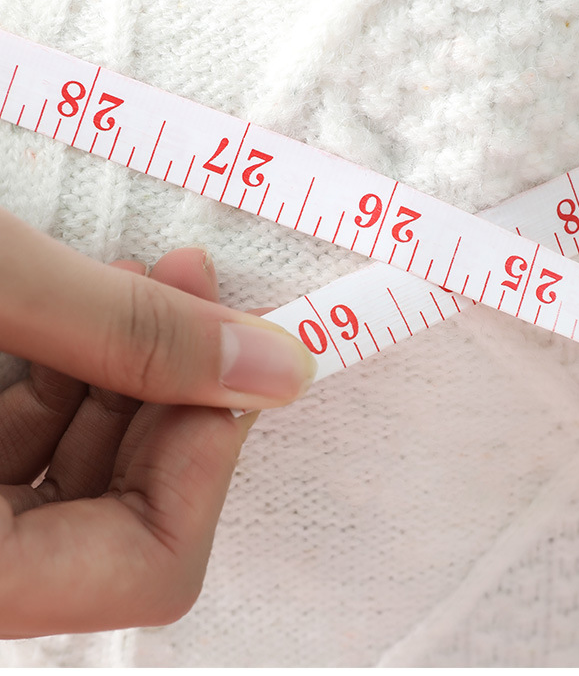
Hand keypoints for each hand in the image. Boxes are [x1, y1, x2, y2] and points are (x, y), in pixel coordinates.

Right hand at [0, 208, 315, 636]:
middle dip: (174, 392)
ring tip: (149, 287)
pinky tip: (95, 309)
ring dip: (130, 373)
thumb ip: (132, 335)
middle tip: (197, 293)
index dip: (210, 453)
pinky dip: (75, 377)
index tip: (236, 358)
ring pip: (75, 477)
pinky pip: (26, 450)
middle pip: (120, 517)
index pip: (146, 568)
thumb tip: (275, 366)